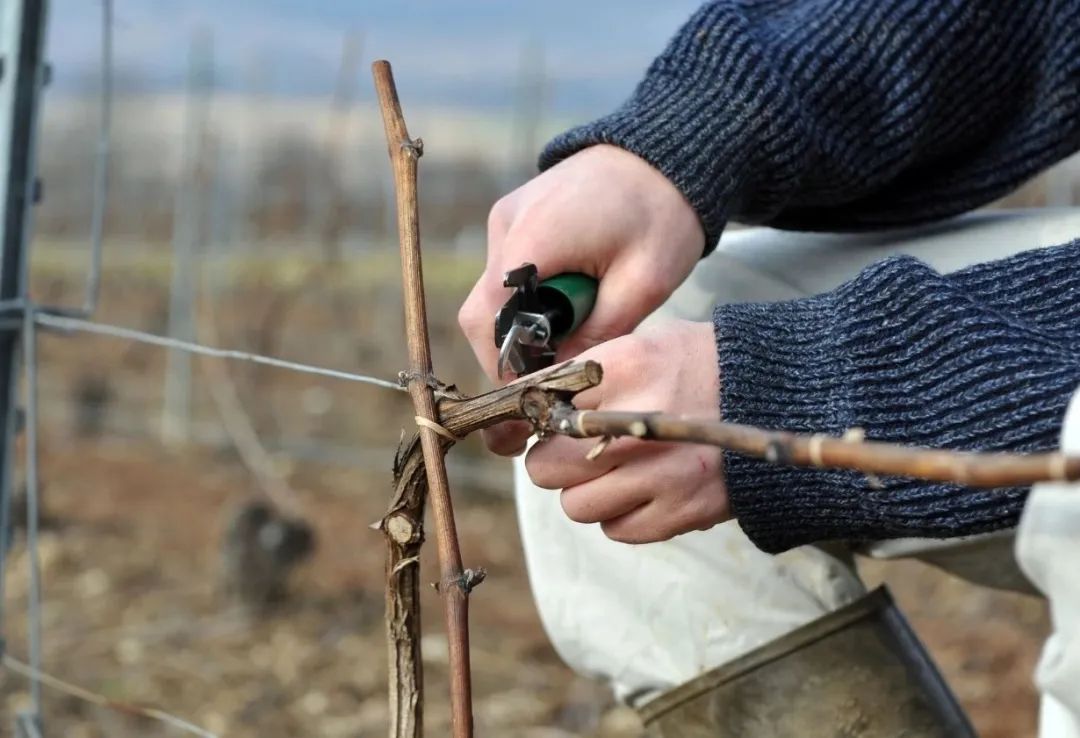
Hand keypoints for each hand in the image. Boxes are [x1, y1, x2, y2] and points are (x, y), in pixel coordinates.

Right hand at [458, 145, 704, 454]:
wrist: (668, 154)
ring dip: (523, 324)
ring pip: (493, 296)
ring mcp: (506, 218)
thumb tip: (558, 377)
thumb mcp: (644, 284)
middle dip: (511, 352)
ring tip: (573, 328)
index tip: (535, 392)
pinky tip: (569, 299)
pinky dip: (529, 298)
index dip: (505, 365)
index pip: (489, 321)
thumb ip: (598, 334)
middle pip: (481, 312)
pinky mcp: (516, 216)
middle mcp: (506, 226)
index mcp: (533, 239)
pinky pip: (506, 274)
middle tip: (554, 372)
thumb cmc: (663, 214)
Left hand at [525, 320, 728, 543]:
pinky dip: (620, 513)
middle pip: (545, 467)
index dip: (533, 417)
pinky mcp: (680, 512)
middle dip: (554, 460)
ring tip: (616, 468)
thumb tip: (527, 406)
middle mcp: (637, 424)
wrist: (784, 396)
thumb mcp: (646, 344)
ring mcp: (660, 474)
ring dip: (586, 490)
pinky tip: (643, 486)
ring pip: (574, 506)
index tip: (539, 421)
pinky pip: (614, 528)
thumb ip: (586, 375)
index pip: (539, 404)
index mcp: (626, 368)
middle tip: (576, 448)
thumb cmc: (703, 366)